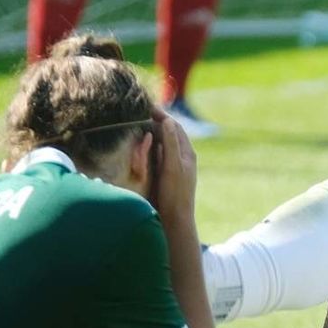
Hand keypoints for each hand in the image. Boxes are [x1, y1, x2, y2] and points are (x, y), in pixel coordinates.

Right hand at [150, 106, 197, 224]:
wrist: (175, 220)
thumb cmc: (175, 194)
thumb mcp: (172, 166)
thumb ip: (171, 143)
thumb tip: (168, 121)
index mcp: (186, 153)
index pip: (175, 127)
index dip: (163, 116)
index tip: (149, 106)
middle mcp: (181, 158)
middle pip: (169, 134)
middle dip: (157, 123)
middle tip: (142, 113)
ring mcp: (174, 166)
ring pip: (164, 144)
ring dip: (153, 134)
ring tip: (141, 125)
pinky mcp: (166, 175)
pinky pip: (159, 156)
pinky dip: (151, 148)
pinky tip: (142, 147)